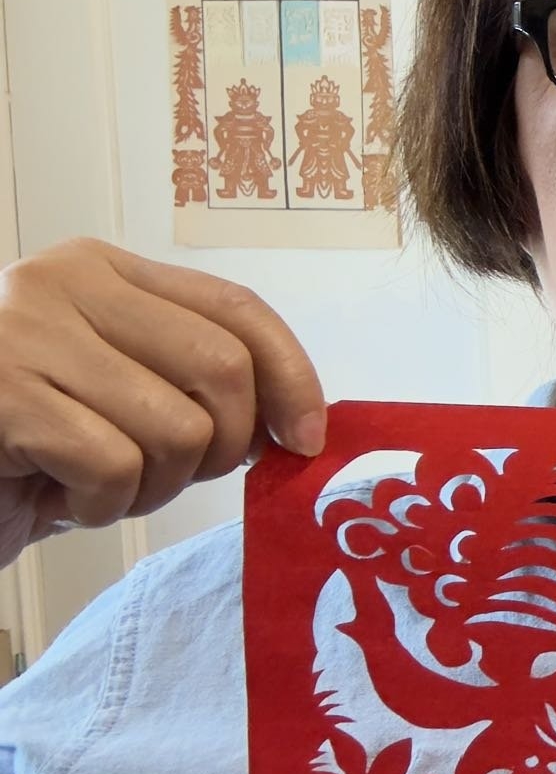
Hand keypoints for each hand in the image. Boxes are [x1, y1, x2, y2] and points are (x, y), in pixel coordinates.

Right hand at [0, 239, 326, 566]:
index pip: (237, 309)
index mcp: (100, 269)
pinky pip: (115, 465)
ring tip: (95, 484)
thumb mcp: (117, 392)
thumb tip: (301, 425)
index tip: (308, 439)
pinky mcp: (1, 398)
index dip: (293, 377)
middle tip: (171, 476)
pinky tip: (55, 496)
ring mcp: (22, 335)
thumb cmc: (24, 447)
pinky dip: (101, 504)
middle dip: (224, 447)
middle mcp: (61, 284)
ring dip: (154, 487)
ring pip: (178, 429)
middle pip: (222, 369)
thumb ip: (191, 382)